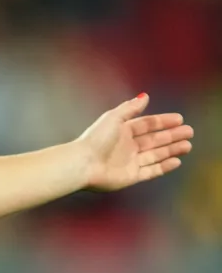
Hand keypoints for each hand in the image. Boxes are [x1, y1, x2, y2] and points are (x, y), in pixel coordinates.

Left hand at [77, 93, 193, 191]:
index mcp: (122, 131)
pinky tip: (176, 161)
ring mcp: (130, 162)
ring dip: (172, 150)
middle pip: (154, 140)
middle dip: (172, 136)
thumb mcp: (113, 118)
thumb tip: (145, 96)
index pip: (146, 124)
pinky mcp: (131, 176)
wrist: (84, 164)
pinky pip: (151, 171)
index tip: (179, 118)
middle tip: (189, 131)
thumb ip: (130, 108)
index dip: (163, 121)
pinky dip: (164, 166)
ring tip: (187, 145)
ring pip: (156, 154)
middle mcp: (127, 146)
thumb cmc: (97, 139)